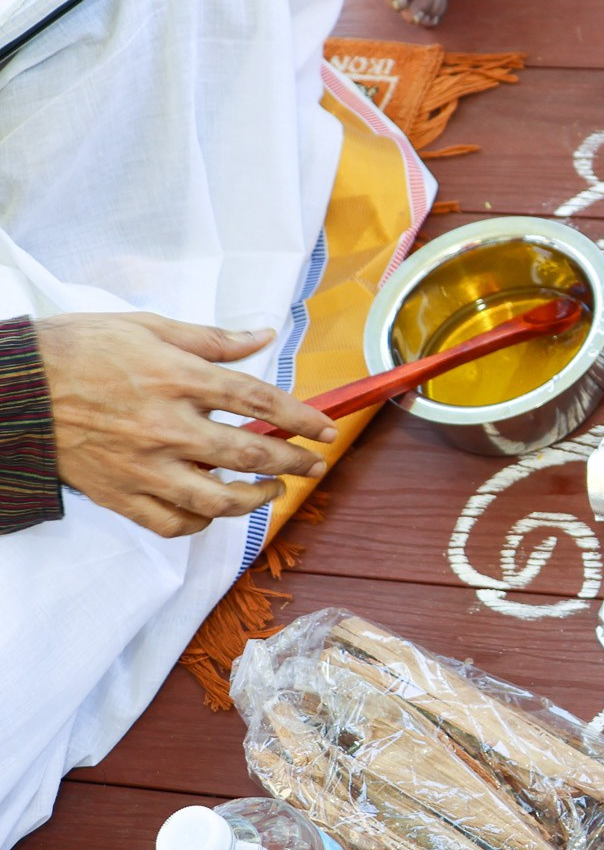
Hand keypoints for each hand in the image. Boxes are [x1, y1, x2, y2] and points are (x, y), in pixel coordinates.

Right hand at [36, 314, 338, 538]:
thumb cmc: (80, 348)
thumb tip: (262, 335)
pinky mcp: (118, 494)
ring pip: (216, 499)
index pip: (257, 400)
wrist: (15, 387)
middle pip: (248, 452)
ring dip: (256, 499)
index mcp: (177, 378)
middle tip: (315, 464)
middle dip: (293, 461)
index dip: (301, 417)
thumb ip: (211, 339)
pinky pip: (171, 523)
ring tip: (273, 489)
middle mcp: (166, 426)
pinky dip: (200, 523)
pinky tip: (215, 510)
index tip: (326, 429)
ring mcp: (142, 466)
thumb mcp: (148, 327)